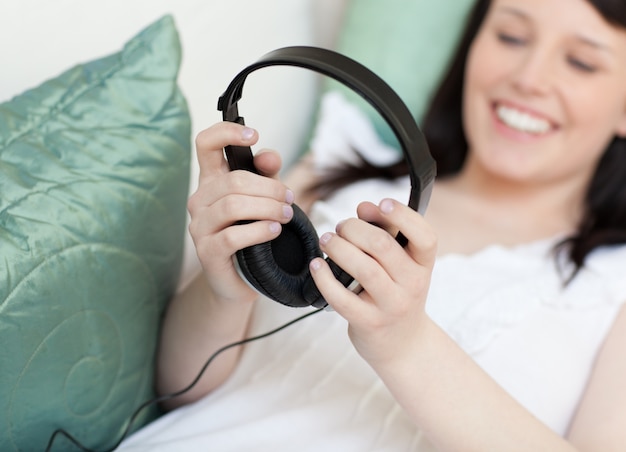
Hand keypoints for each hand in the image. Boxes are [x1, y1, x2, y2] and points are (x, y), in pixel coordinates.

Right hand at [187, 122, 294, 304]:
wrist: (241, 280)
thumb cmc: (253, 234)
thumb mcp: (265, 198)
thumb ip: (267, 174)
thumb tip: (269, 156)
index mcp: (211, 181)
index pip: (206, 144)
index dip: (227, 132)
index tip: (254, 135)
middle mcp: (200, 200)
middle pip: (233, 180)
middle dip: (269, 187)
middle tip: (290, 199)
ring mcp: (199, 226)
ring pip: (233, 206)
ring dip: (268, 208)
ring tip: (287, 215)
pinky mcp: (207, 252)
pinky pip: (232, 236)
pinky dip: (258, 230)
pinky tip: (274, 230)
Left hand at [309, 198, 437, 366]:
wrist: (403, 344)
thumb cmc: (396, 293)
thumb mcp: (403, 266)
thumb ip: (386, 234)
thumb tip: (364, 207)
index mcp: (423, 265)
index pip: (425, 236)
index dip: (402, 215)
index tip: (379, 203)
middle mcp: (413, 285)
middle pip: (382, 246)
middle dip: (353, 228)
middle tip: (340, 227)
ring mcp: (391, 306)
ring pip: (363, 268)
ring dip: (338, 248)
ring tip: (327, 240)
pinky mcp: (369, 323)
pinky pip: (341, 298)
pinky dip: (324, 277)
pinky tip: (316, 265)